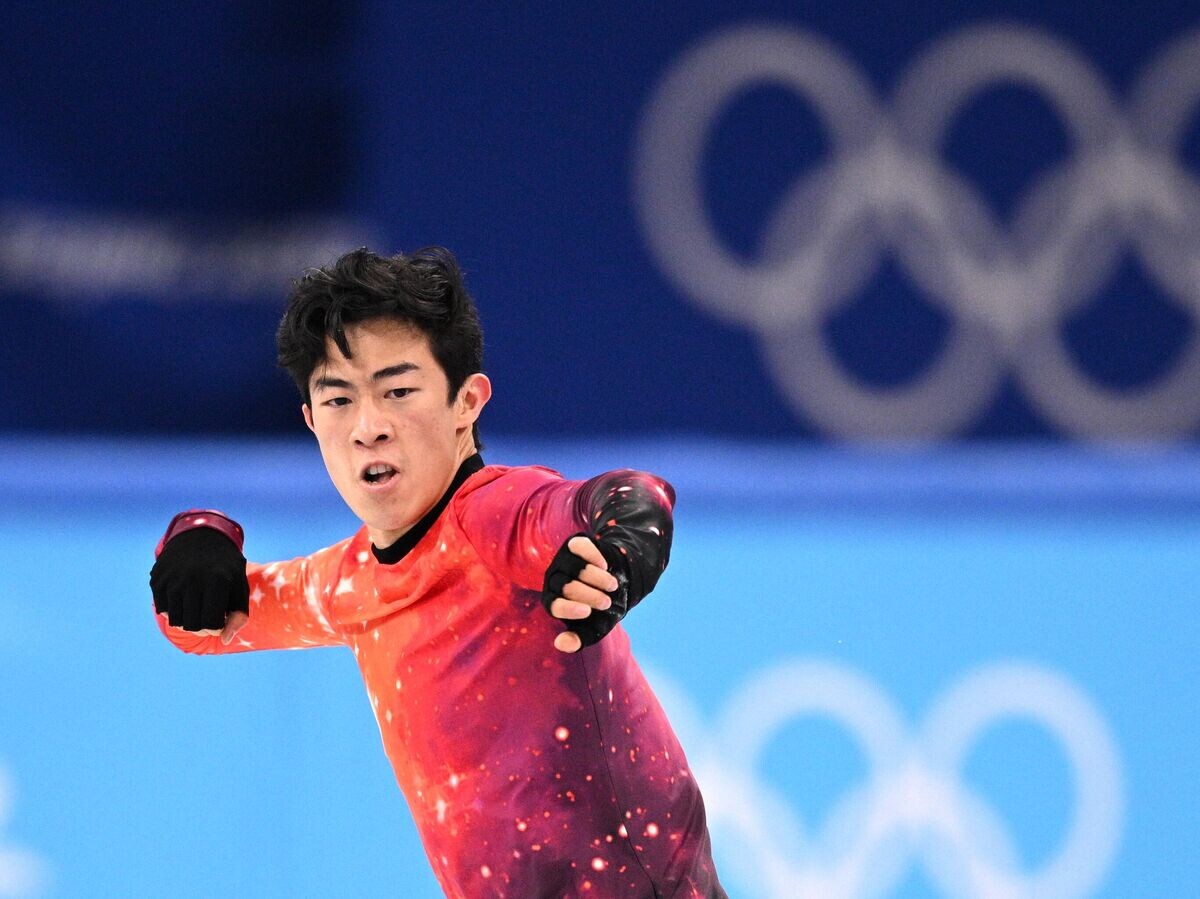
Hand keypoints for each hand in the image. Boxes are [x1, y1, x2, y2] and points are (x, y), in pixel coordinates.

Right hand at [150, 527, 249, 644]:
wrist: (200, 536)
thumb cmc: (225, 567)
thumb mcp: (239, 586)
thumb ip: (239, 614)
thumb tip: (224, 640)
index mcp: (217, 581)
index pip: (212, 625)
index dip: (217, 628)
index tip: (221, 618)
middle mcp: (191, 580)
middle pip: (192, 626)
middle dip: (202, 629)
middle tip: (208, 618)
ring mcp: (171, 579)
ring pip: (175, 620)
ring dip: (188, 620)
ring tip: (198, 608)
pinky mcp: (157, 579)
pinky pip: (163, 610)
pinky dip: (174, 610)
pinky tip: (184, 598)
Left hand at [541, 535, 621, 652]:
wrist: (617, 581)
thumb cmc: (601, 608)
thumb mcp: (594, 627)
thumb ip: (579, 639)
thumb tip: (560, 645)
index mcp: (553, 602)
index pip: (553, 605)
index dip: (568, 609)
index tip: (587, 612)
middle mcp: (553, 580)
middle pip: (565, 586)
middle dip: (589, 595)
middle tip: (606, 602)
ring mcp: (562, 560)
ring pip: (575, 567)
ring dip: (596, 578)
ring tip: (612, 586)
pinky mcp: (574, 544)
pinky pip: (579, 547)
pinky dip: (593, 557)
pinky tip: (604, 566)